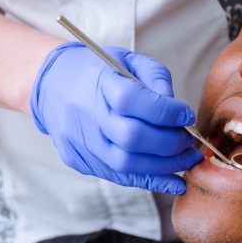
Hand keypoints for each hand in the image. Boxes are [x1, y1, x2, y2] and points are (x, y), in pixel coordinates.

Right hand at [30, 42, 203, 193]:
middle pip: (131, 137)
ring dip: (166, 166)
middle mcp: (85, 114)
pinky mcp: (80, 160)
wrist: (51, 85)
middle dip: (170, 143)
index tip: (187, 116)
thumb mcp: (128, 60)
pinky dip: (152, 181)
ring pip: (127, 164)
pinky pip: (120, 177)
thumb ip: (156, 79)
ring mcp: (80, 141)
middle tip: (189, 141)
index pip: (132, 100)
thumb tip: (179, 112)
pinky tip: (175, 182)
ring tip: (188, 159)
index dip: (166, 112)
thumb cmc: (99, 71)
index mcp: (97, 81)